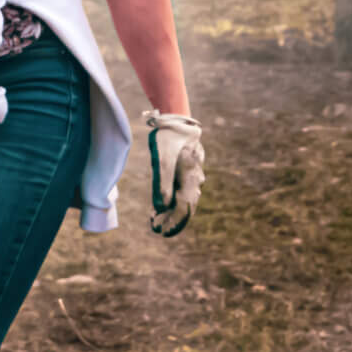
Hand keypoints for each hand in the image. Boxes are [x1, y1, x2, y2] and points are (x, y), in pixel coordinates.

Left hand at [143, 110, 203, 237]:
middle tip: (157, 229)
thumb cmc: (168, 138)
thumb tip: (162, 206)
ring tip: (157, 219)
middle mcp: (194, 180)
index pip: (184, 209)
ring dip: (172, 213)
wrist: (177, 119)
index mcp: (190, 178)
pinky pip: (182, 192)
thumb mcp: (162, 158)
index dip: (173, 223)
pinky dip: (173, 202)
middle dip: (172, 221)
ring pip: (185, 201)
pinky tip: (162, 206)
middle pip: (186, 209)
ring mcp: (192, 176)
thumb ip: (163, 182)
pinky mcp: (187, 172)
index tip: (159, 231)